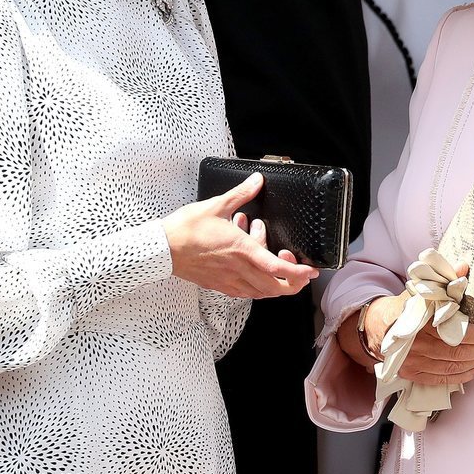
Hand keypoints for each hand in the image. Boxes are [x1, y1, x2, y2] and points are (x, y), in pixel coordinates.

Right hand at [163, 171, 317, 297]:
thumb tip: (257, 181)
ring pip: (262, 292)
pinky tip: (251, 266)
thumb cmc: (185, 230)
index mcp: (242, 251)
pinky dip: (256, 283)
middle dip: (292, 280)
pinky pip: (246, 292)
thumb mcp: (217, 205)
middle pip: (276, 288)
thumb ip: (241, 194)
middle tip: (294, 263)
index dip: (298, 272)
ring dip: (273, 279)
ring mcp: (229, 281)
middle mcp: (239, 271)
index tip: (310, 269)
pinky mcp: (220, 286)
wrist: (162, 249)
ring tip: (267, 255)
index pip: (278, 268)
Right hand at [336, 269, 473, 385]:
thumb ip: (443, 281)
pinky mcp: (410, 372)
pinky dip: (461, 377)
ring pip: (451, 366)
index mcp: (420, 321)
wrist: (375, 325)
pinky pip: (440, 378)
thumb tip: (464, 268)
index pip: (458, 332)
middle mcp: (416, 344)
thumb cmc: (402, 306)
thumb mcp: (420, 289)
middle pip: (457, 351)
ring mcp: (412, 361)